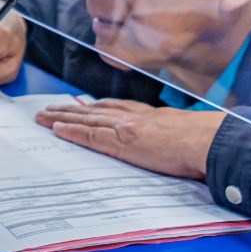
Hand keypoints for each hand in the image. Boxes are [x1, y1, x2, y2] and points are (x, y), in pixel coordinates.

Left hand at [35, 100, 225, 181]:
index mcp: (149, 115)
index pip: (115, 108)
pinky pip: (88, 135)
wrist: (207, 141)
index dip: (95, 107)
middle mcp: (132, 117)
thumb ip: (172, 136)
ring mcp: (124, 127)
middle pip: (93, 111)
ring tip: (43, 116)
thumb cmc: (203, 141)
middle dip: (70, 110)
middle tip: (49, 109)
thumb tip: (174, 145)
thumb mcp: (184, 133)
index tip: (82, 106)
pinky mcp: (120, 142)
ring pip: (85, 120)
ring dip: (61, 117)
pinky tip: (55, 129)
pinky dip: (70, 131)